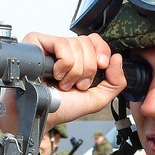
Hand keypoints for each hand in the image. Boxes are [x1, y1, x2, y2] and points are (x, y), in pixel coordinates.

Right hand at [1, 32, 126, 133]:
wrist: (39, 115)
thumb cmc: (61, 108)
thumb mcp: (96, 99)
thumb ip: (115, 82)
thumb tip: (117, 57)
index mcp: (78, 57)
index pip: (95, 40)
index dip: (102, 51)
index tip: (102, 66)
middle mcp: (64, 49)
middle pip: (87, 42)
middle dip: (87, 68)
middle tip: (76, 84)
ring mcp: (50, 44)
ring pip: (76, 44)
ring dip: (73, 71)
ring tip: (62, 83)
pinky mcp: (36, 41)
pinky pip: (62, 44)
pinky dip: (64, 65)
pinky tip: (54, 75)